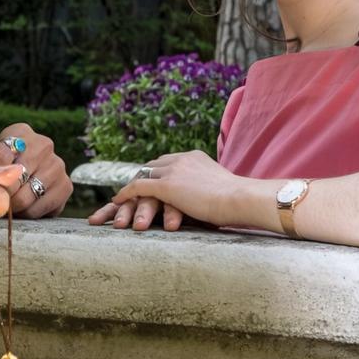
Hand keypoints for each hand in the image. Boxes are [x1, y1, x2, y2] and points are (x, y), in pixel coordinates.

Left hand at [0, 122, 70, 217]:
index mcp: (20, 132)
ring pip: (25, 197)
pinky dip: (27, 215)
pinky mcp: (66, 186)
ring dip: (11, 208)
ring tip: (5, 208)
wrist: (27, 183)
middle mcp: (44, 143)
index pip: (0, 157)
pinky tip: (21, 211)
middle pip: (14, 179)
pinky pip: (40, 209)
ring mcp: (58, 165)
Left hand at [87, 150, 236, 230]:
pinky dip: (126, 194)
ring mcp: (173, 171)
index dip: (156, 172)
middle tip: (131, 191)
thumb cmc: (239, 200)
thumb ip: (209, 187)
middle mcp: (181, 159)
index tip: (149, 181)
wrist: (241, 199)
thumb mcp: (221, 188)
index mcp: (194, 157)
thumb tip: (212, 197)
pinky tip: (117, 202)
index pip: (167, 161)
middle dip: (141, 178)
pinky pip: (138, 188)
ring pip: (142, 176)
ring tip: (121, 199)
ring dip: (131, 189)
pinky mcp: (166, 186)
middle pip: (152, 166)